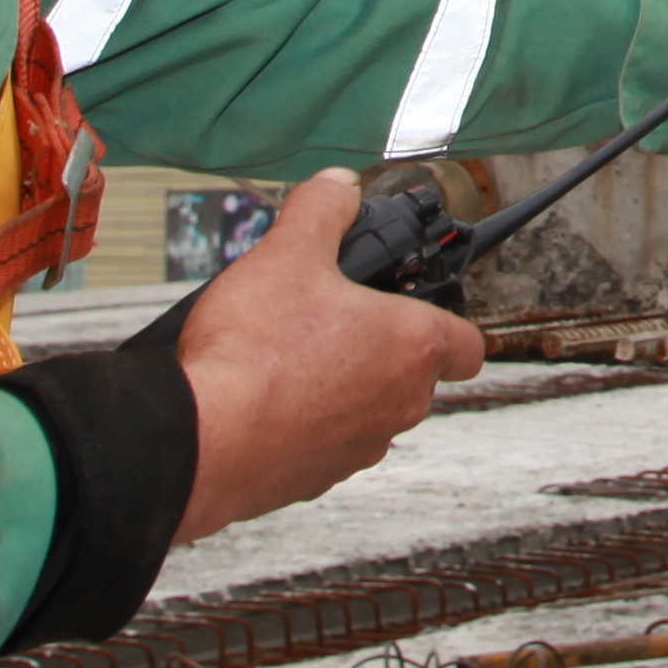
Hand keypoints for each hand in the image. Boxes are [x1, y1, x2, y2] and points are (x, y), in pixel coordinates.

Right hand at [168, 167, 483, 541]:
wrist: (200, 440)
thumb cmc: (254, 353)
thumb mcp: (288, 252)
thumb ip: (322, 209)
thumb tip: (338, 187)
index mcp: (410, 348)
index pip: (467, 345)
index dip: (446, 320)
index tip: (415, 305)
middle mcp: (397, 405)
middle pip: (411, 374)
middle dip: (376, 345)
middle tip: (330, 316)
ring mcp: (357, 450)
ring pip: (366, 410)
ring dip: (338, 385)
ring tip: (286, 353)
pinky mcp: (314, 480)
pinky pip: (322, 444)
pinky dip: (301, 422)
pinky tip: (260, 396)